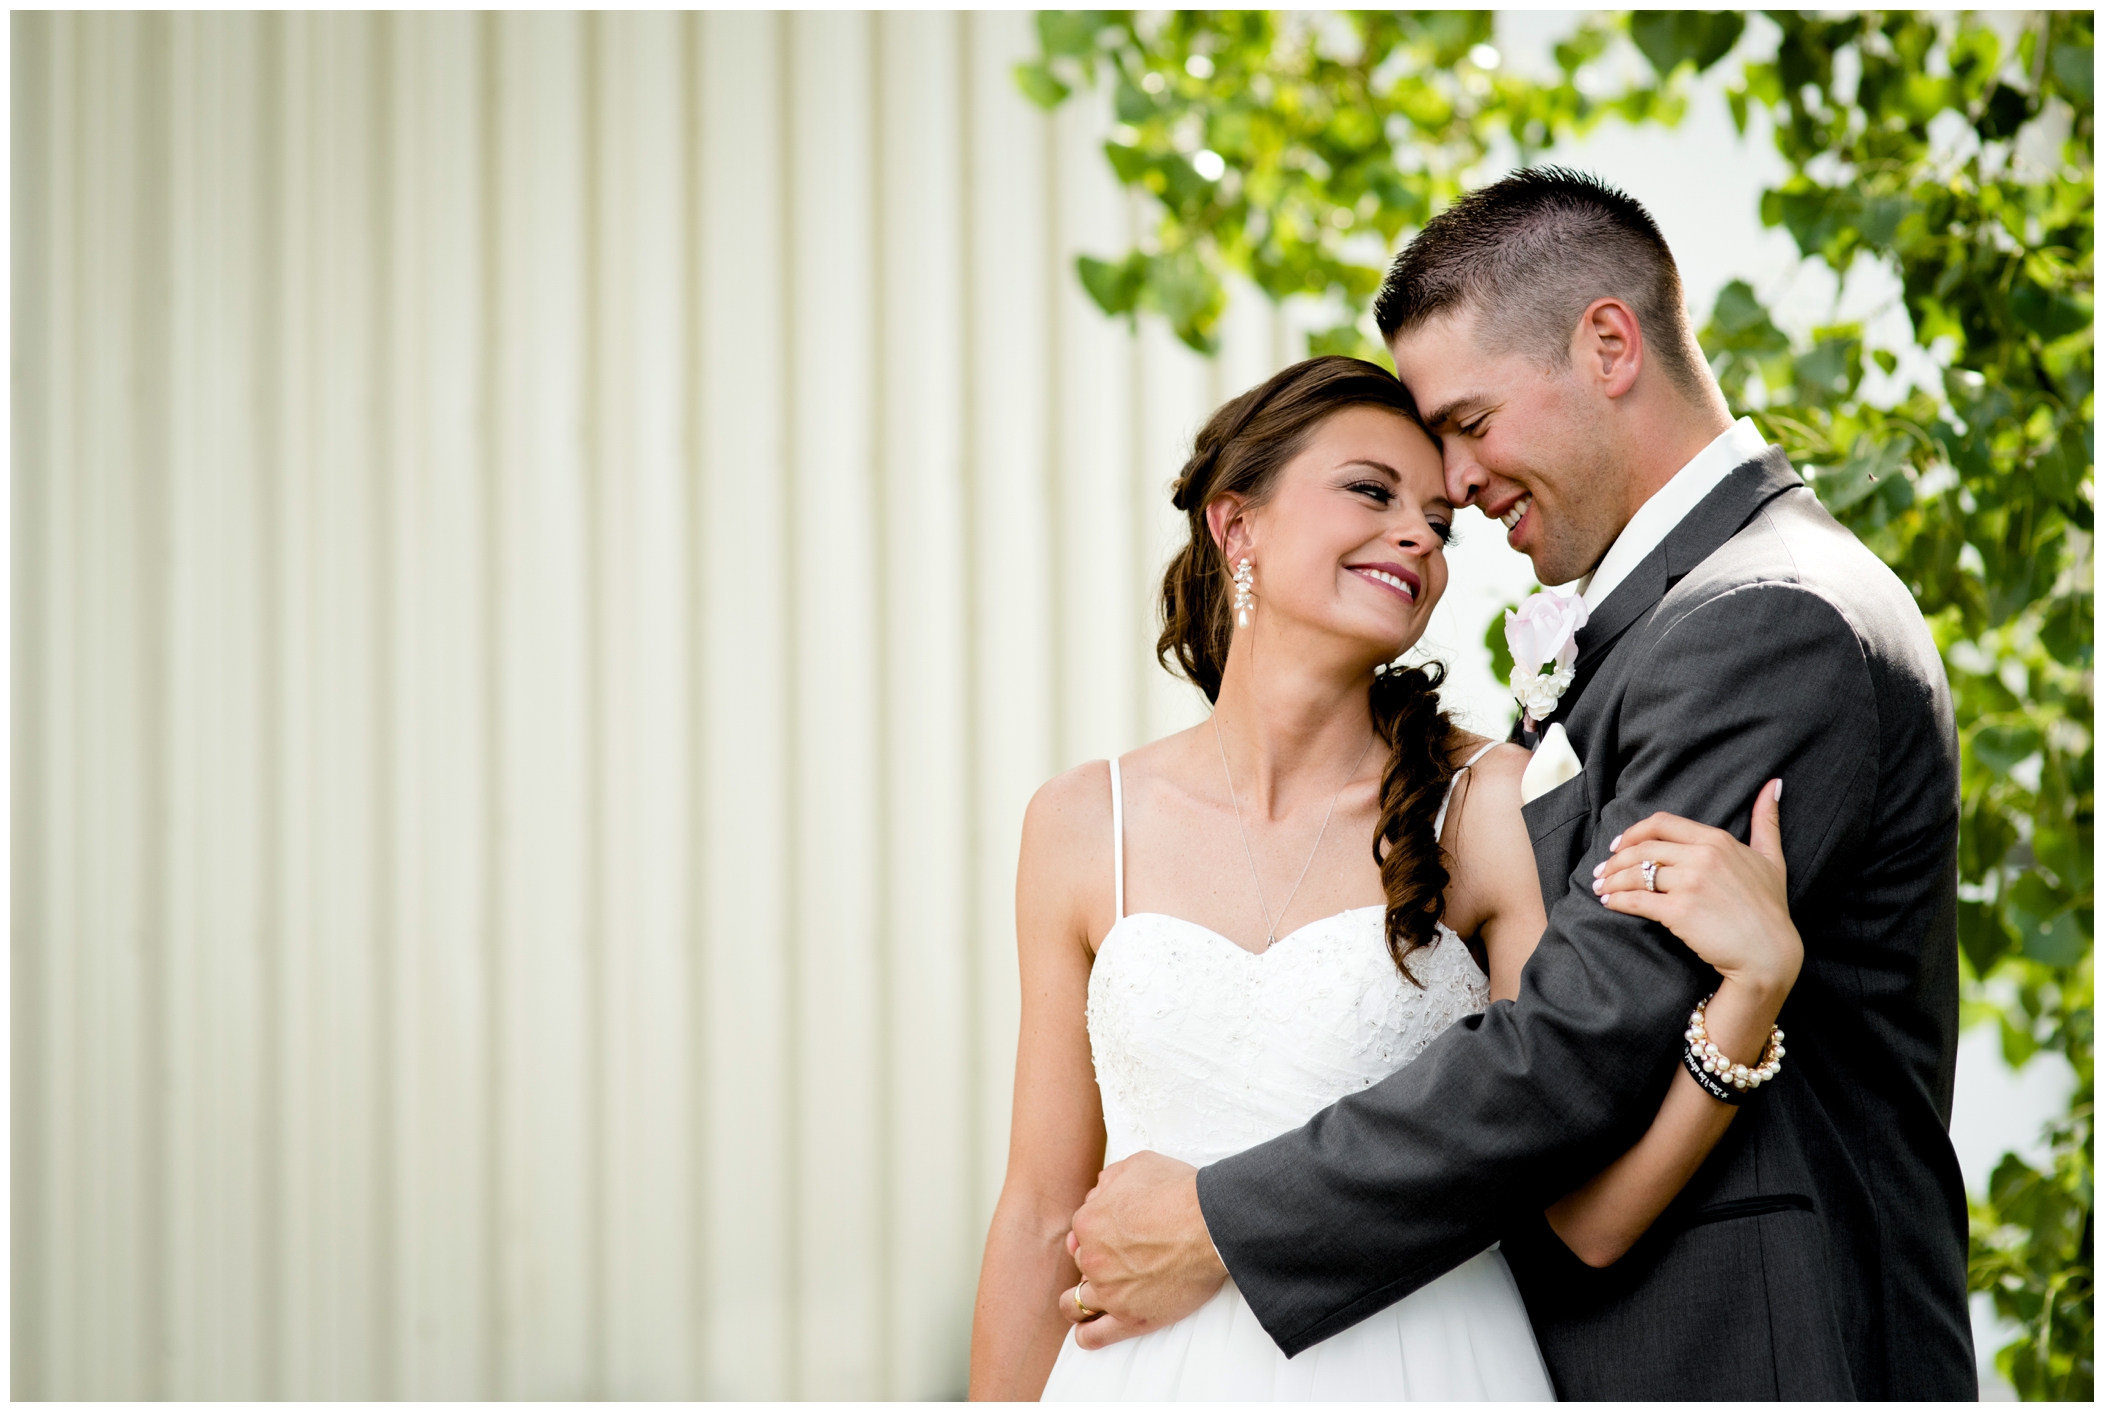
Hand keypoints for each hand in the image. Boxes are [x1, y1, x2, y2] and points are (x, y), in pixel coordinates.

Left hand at [1055, 1151, 1225, 1350]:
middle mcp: (1093, 1259)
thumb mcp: (1139, 1165)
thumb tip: (1099, 1188)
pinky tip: (1087, 1331)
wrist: (1211, 1225)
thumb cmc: (1179, 1192)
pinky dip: (1086, 1334)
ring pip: (1075, 1304)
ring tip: (1093, 1299)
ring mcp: (1110, 1291)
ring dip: (1080, 1300)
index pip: (1080, 1232)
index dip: (1097, 1231)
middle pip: (1082, 1264)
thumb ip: (1111, 1178)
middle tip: (1121, 1258)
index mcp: (1089, 1222)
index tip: (1115, 1232)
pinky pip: (1094, 1335)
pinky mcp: (1130, 1318)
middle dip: (1096, 1260)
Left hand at [1591, 779, 1799, 995]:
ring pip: (1636, 873)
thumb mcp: (1772, 858)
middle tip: (1602, 871)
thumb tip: (1774, 783)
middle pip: (1643, 848)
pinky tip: (1610, 903)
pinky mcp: (1679, 911)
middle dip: (1616, 859)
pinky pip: (1636, 900)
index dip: (1634, 832)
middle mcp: (1702, 856)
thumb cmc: (1770, 908)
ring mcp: (1690, 883)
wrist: (1769, 953)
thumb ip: (1766, 820)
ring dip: (1611, 880)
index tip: (1619, 845)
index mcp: (1717, 840)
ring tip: (1601, 888)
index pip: (1662, 823)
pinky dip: (1617, 900)